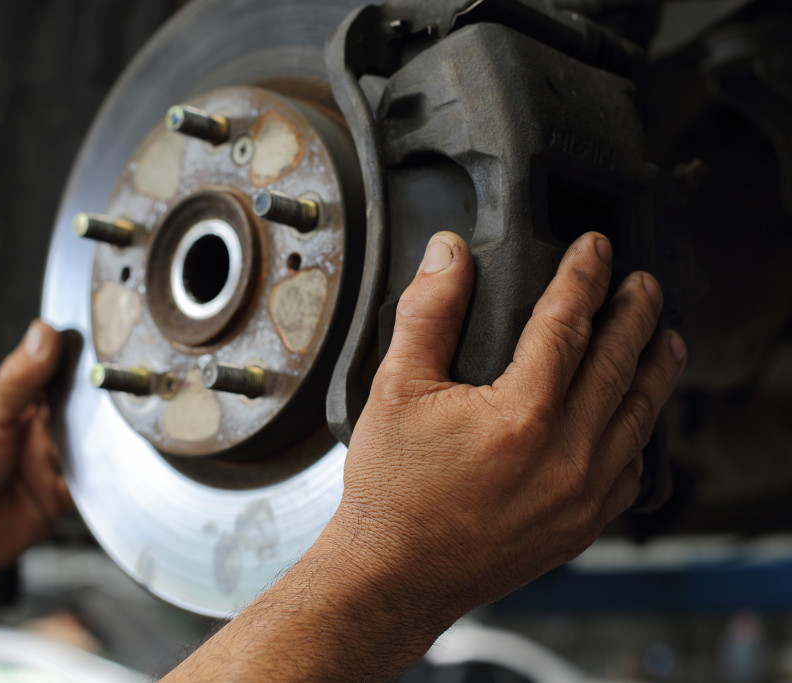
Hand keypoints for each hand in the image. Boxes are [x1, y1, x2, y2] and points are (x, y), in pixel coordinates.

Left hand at [0, 320, 70, 583]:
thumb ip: (19, 376)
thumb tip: (44, 333)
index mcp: (10, 403)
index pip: (50, 370)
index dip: (73, 359)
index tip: (94, 347)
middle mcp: (32, 430)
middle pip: (77, 405)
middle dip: (88, 401)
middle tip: (98, 394)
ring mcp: (48, 461)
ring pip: (88, 439)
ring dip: (91, 437)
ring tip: (85, 435)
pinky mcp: (61, 493)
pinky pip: (91, 479)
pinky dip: (96, 472)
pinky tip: (88, 466)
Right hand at [332, 231, 685, 627]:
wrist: (396, 575)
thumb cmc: (392, 492)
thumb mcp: (395, 388)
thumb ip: (428, 313)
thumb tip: (448, 255)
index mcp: (521, 415)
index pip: (567, 325)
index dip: (583, 278)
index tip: (596, 250)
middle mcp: (565, 455)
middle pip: (617, 364)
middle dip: (634, 315)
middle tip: (644, 283)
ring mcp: (581, 495)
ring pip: (636, 417)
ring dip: (654, 370)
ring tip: (666, 338)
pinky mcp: (581, 526)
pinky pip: (630, 471)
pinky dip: (640, 434)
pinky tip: (637, 418)